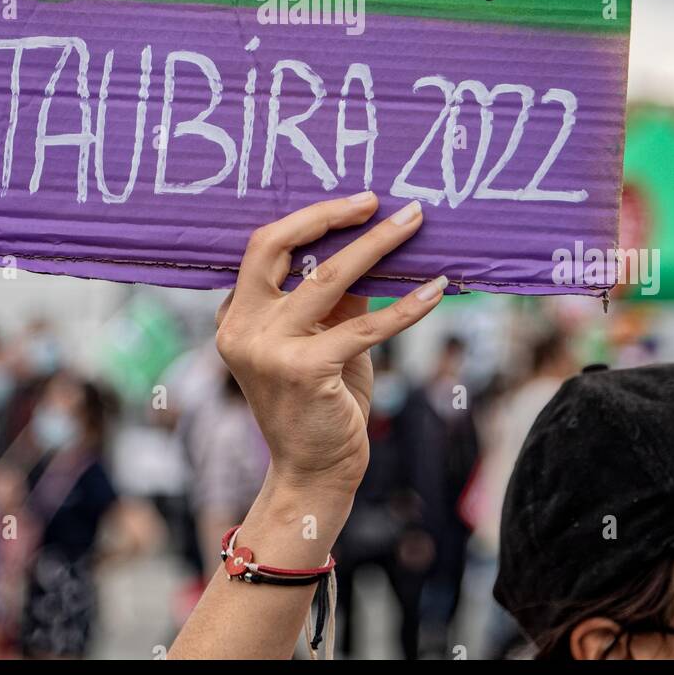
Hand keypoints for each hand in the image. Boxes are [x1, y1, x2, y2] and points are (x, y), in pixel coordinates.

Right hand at [216, 192, 445, 500]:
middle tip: (378, 201)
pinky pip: (366, 325)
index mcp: (237, 315)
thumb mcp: (322, 340)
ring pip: (329, 277)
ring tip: (414, 222)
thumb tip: (370, 244)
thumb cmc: (321, 402)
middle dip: (332, 215)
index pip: (265, 247)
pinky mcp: (306, 371)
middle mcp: (243, 328)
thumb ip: (334, 297)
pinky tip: (436, 288)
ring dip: (379, 245)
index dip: (311, 218)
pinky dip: (407, 305)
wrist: (313, 473)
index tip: (357, 203)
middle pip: (277, 246)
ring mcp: (269, 350)